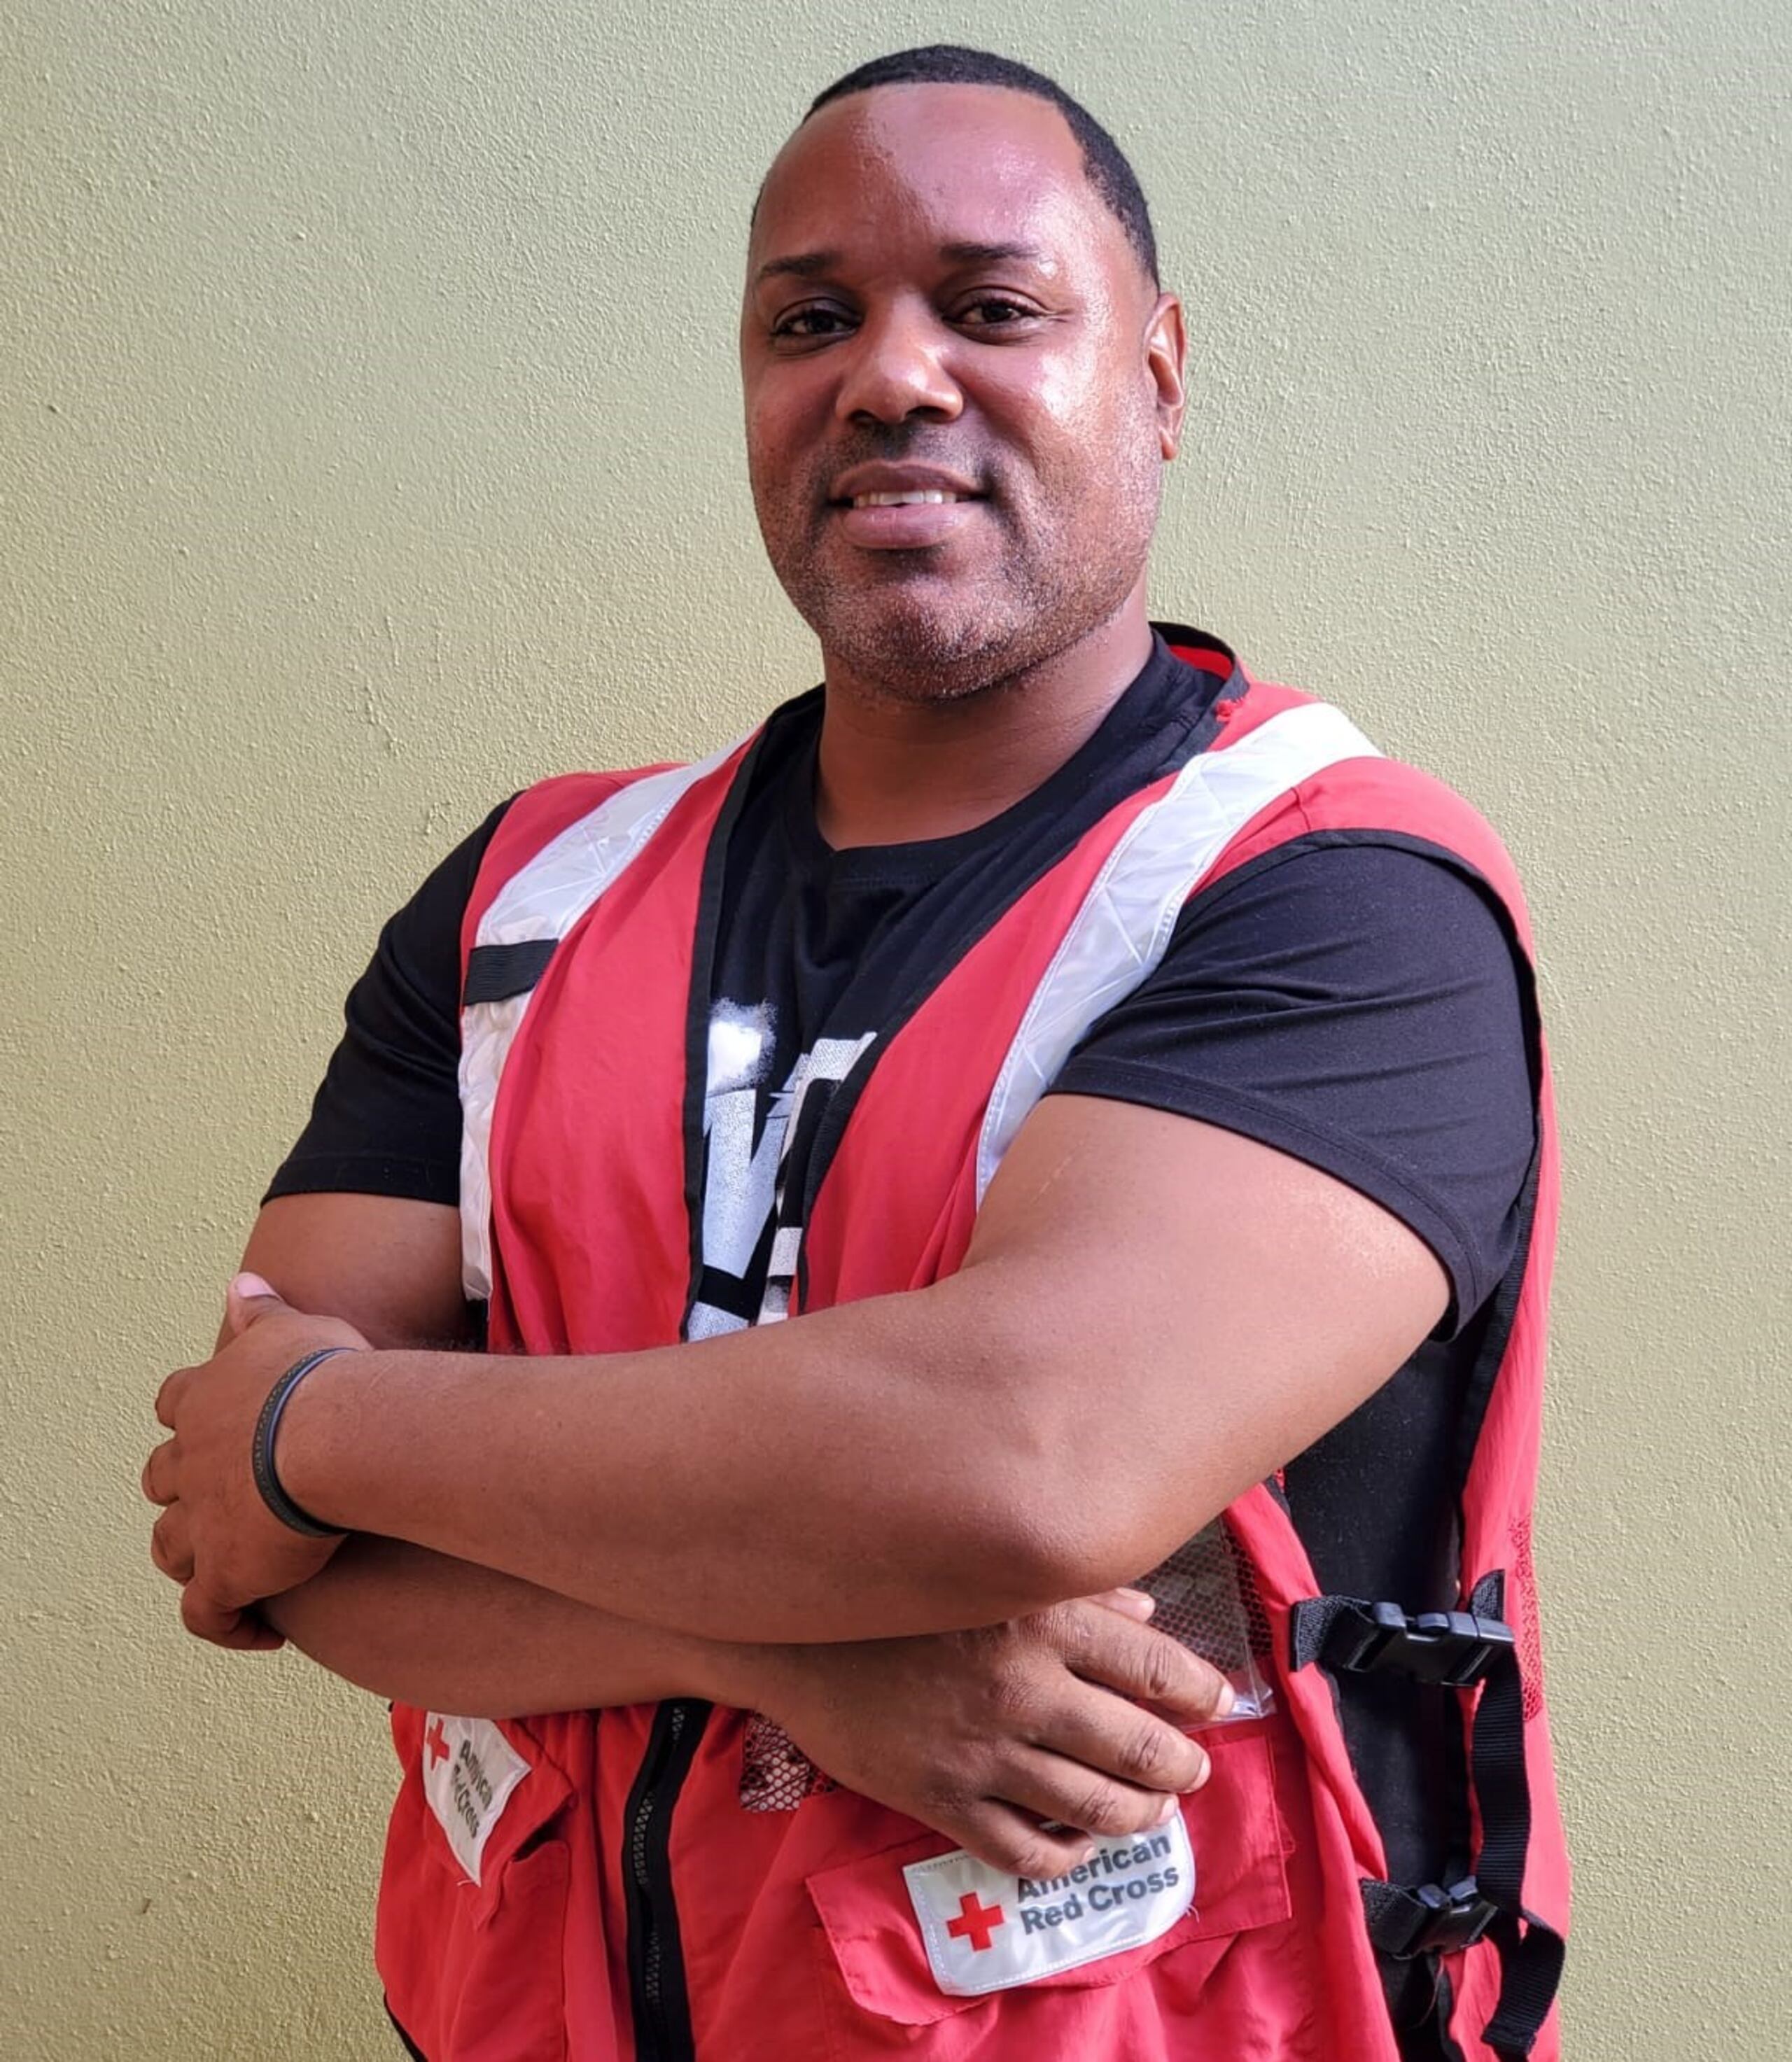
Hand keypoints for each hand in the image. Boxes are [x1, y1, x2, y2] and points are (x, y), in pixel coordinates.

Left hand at [142, 1273, 367, 1648]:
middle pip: (163, 1478)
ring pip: (172, 1548)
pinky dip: (227, 1625)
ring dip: (192, 1557)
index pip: (176, 1402)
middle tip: (220, 1497)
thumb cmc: (325, 1376)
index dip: (188, 1415)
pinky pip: (209, 1614)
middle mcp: (191, 1461)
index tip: (210, 1422)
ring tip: (229, 1569)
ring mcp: (202, 1521)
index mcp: (207, 1400)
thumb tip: (240, 1282)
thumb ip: (264, 1310)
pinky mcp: (227, 1573)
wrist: (334, 1436)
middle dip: (182, 1489)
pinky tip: (262, 1632)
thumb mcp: (294, 1328)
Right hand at [740, 1590, 1234, 1876]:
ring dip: (1139, 1816)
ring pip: (1093, 1807)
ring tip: (1153, 1810)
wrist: (799, 1638)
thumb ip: (1076, 1594)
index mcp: (1041, 1620)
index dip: (1199, 1693)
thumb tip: (1148, 1618)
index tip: (1214, 1703)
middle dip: (1180, 1766)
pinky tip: (1077, 1843)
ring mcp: (983, 1752)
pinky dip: (1066, 1856)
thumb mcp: (993, 1576)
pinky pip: (1025, 1851)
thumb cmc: (903, 1597)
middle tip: (1191, 1769)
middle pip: (1137, 1746)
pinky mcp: (943, 1800)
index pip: (1153, 1668)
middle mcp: (1022, 1689)